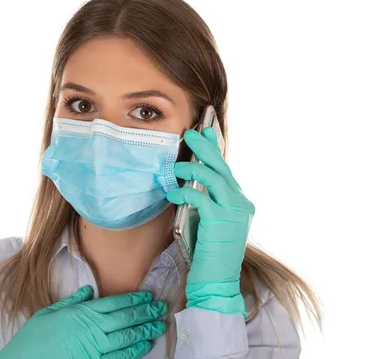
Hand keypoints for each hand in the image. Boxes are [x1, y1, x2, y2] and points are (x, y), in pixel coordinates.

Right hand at [0, 285, 166, 358]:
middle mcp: (91, 329)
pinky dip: (134, 351)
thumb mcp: (49, 312)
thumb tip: (88, 291)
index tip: (147, 296)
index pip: (114, 303)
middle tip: (161, 309)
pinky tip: (144, 346)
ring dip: (145, 331)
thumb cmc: (33, 338)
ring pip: (126, 338)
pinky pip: (119, 357)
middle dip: (145, 313)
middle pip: (125, 319)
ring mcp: (94, 348)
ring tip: (158, 325)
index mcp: (81, 313)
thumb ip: (71, 301)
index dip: (133, 299)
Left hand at [167, 127, 253, 316]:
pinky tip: (173, 194)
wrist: (216, 282)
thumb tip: (189, 180)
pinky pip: (202, 198)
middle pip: (222, 168)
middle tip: (190, 134)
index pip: (226, 170)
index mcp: (239, 202)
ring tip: (175, 169)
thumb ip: (205, 200)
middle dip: (205, 149)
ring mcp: (234, 213)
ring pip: (214, 179)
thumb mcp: (208, 220)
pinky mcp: (221, 223)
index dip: (215, 150)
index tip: (205, 133)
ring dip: (193, 169)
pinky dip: (185, 193)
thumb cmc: (208, 252)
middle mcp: (241, 204)